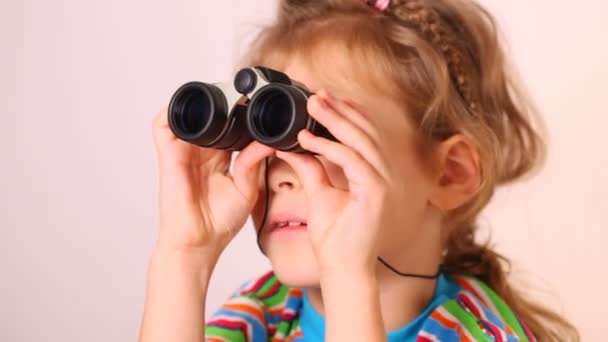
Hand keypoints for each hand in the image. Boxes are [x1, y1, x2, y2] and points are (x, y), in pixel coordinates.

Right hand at [152, 107, 274, 253]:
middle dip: (224, 104)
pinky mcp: (169, 155)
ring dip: (200, 103)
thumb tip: (269, 141)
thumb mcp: (246, 188)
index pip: (230, 129)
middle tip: (242, 92)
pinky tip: (191, 106)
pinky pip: (162, 125)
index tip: (259, 105)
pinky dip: (171, 111)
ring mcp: (184, 152)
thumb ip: (253, 161)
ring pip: (189, 116)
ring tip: (219, 96)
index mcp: (221, 160)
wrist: (199, 241)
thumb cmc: (220, 222)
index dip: (241, 116)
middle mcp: (202, 153)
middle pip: (211, 118)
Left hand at [275, 90, 396, 274]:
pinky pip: (350, 160)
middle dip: (340, 110)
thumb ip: (312, 168)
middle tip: (316, 95)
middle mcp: (385, 175)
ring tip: (312, 105)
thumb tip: (293, 148)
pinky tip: (306, 138)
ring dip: (335, 120)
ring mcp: (384, 183)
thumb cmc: (335, 237)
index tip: (325, 99)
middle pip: (365, 132)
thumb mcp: (320, 193)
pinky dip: (328, 147)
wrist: (341, 266)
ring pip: (360, 141)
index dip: (348, 114)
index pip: (366, 135)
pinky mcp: (375, 192)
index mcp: (375, 174)